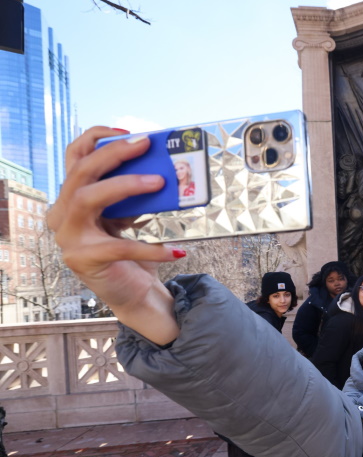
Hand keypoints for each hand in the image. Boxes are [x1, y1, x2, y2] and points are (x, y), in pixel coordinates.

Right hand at [48, 127, 183, 344]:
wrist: (133, 292)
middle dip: (113, 154)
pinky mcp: (85, 260)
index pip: (74, 157)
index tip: (130, 133)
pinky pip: (120, 246)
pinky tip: (175, 250)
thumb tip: (158, 164)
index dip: (97, 139)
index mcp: (72, 198)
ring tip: (159, 183)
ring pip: (87, 199)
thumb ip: (132, 193)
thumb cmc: (132, 251)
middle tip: (146, 145)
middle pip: (79, 172)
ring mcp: (69, 238)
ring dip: (125, 185)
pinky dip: (151, 247)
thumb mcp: (130, 216)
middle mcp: (62, 215)